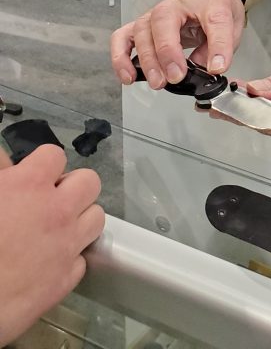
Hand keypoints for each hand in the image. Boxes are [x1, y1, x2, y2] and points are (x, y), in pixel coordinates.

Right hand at [0, 145, 104, 345]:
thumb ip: (0, 174)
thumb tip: (7, 163)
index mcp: (29, 186)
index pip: (55, 155)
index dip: (43, 165)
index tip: (33, 177)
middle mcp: (57, 211)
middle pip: (90, 182)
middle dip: (73, 187)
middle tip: (51, 201)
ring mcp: (66, 246)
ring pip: (96, 217)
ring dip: (80, 219)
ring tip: (57, 229)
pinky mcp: (67, 279)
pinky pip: (82, 259)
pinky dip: (69, 259)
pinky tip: (50, 263)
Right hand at [110, 0, 245, 88]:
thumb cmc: (216, 9)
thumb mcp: (231, 26)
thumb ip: (221, 46)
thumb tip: (209, 68)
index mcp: (208, 1)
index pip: (214, 19)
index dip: (217, 45)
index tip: (217, 67)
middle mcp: (177, 3)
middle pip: (163, 21)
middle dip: (167, 53)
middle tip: (176, 78)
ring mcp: (156, 13)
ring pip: (141, 30)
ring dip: (146, 59)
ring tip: (157, 82)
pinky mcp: (142, 25)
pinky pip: (123, 37)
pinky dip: (121, 57)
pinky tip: (128, 76)